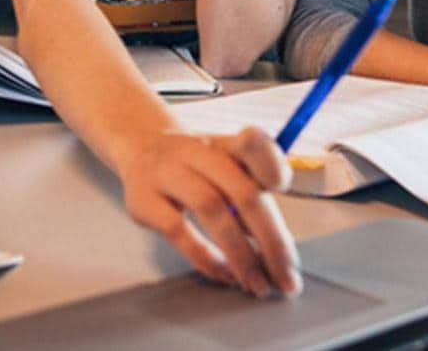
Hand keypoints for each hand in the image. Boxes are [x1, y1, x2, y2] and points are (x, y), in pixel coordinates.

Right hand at [116, 126, 300, 297]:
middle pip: (242, 191)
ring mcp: (167, 172)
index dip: (271, 165)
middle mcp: (197, 151)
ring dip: (240, 253)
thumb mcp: (226, 166)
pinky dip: (204, 255)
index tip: (281, 189)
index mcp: (225, 144)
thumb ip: (253, 196)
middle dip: (271, 239)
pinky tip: (223, 274)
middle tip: (287, 277)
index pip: (253, 143)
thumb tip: (278, 250)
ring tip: (256, 283)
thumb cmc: (198, 169)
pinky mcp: (143, 200)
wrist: (141, 150)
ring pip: (211, 208)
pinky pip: (177, 229)